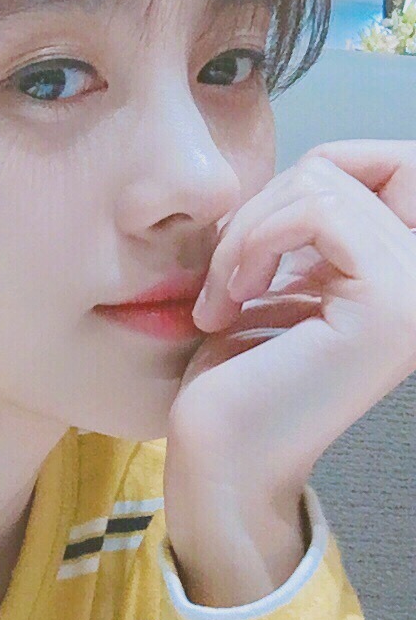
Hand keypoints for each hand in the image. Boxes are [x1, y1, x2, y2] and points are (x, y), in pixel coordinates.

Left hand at [164, 141, 415, 548]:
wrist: (220, 457)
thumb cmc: (234, 374)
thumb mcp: (280, 278)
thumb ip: (310, 227)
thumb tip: (317, 165)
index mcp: (404, 274)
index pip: (389, 162)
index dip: (313, 174)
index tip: (256, 245)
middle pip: (341, 167)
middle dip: (260, 209)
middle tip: (224, 278)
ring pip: (322, 184)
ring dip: (247, 233)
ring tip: (223, 295)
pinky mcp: (389, 303)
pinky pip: (317, 211)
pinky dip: (253, 243)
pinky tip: (231, 301)